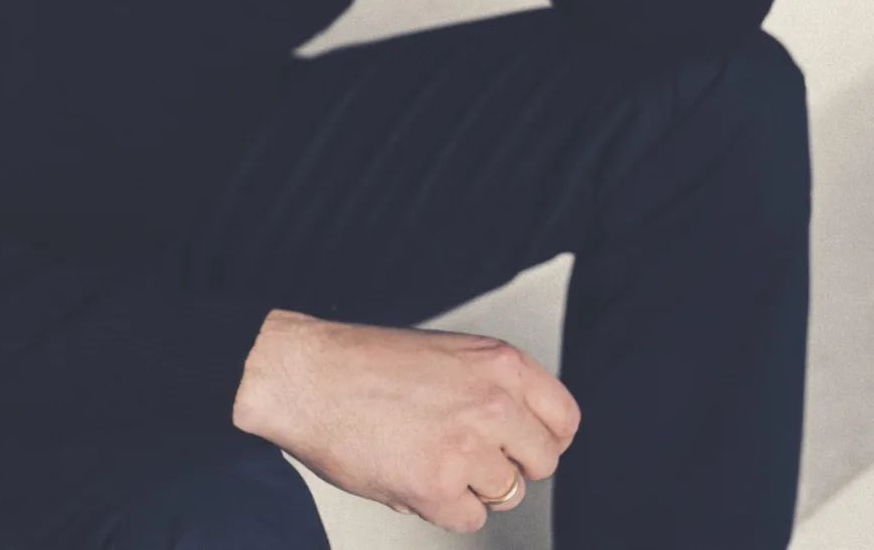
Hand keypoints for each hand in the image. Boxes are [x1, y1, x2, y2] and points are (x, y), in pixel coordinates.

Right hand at [232, 310, 581, 531]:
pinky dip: (444, 508)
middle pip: (542, 462)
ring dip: (473, 486)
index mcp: (500, 363)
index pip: (564, 419)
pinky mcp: (437, 488)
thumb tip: (522, 431)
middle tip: (471, 456)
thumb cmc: (367, 363)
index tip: (525, 446)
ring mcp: (468, 447)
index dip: (545, 438)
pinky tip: (413, 475)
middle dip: (510, 466)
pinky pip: (470, 519)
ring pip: (506, 494)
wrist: (309, 376)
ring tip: (431, 457)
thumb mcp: (449, 354)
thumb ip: (492, 386)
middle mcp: (494, 403)